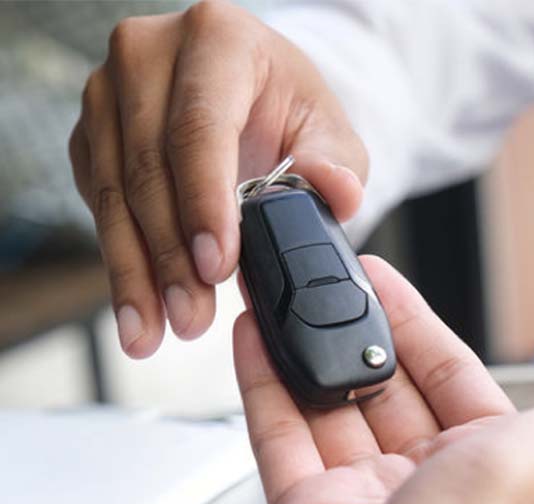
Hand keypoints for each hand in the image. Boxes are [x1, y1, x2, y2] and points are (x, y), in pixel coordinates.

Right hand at [71, 0, 365, 357]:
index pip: (199, 126)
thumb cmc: (289, 110)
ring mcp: (109, 93)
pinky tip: (139, 309)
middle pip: (149, 168)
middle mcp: (147, 55)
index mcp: (216, 39)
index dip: (204, 202)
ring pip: (114, 195)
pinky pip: (99, 207)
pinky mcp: (90, 134)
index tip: (217, 266)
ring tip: (155, 331)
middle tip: (191, 318)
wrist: (251, 95)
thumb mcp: (331, 130)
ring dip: (136, 272)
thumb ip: (339, 165)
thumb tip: (334, 192)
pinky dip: (121, 262)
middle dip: (171, 256)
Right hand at [234, 256, 533, 503]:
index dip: (417, 327)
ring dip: (305, 348)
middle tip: (330, 283)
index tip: (385, 283)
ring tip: (286, 294)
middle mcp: (429, 484)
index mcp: (493, 463)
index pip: (451, 376)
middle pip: (385, 389)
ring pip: (328, 407)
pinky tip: (255, 336)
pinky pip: (280, 437)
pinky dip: (264, 383)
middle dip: (358, 332)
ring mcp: (365, 500)